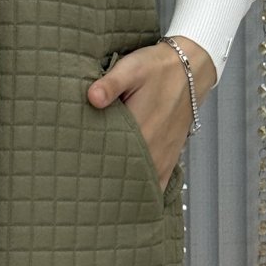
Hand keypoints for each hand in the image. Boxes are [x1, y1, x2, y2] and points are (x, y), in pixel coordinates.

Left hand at [86, 37, 214, 190]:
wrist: (190, 68)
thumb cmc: (158, 67)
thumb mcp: (131, 68)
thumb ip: (110, 84)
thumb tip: (92, 97)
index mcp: (140, 128)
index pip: (109, 157)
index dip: (92, 166)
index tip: (76, 172)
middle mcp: (153, 147)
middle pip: (124, 174)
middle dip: (104, 181)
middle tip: (83, 184)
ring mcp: (163, 154)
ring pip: (142, 182)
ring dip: (124, 187)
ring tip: (102, 193)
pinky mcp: (171, 155)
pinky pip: (159, 182)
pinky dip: (147, 190)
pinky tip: (133, 197)